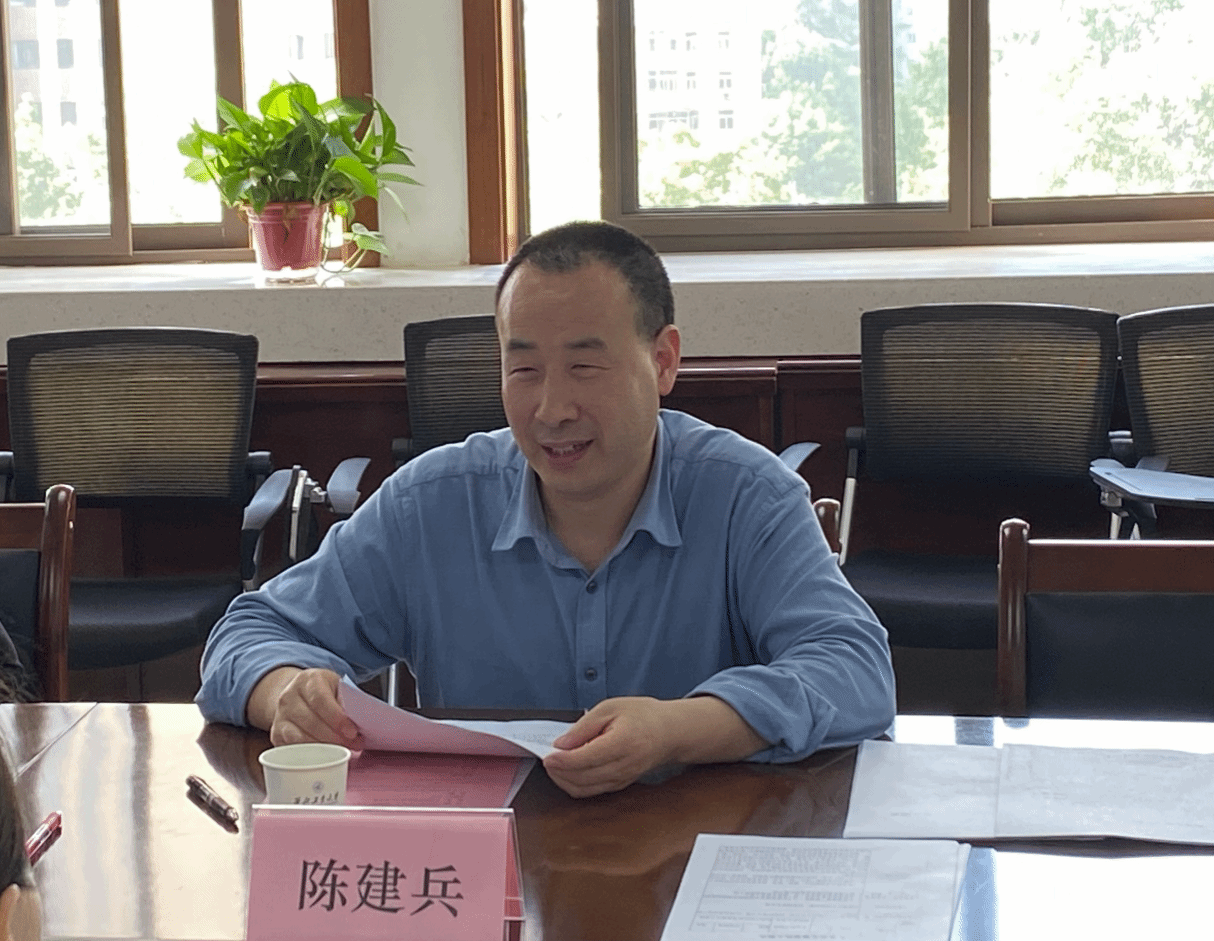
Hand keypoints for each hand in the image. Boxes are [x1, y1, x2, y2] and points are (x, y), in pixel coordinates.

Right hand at [249, 666, 363, 749]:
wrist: (296, 693)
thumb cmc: (323, 692)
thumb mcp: (336, 687)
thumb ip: (346, 701)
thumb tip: (359, 722)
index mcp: (308, 680)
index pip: (320, 700)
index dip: (337, 718)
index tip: (352, 732)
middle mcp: (289, 696)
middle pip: (311, 721)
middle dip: (335, 737)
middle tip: (353, 745)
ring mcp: (280, 716)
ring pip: (300, 737)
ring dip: (323, 749)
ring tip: (341, 752)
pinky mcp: (276, 733)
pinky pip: (293, 748)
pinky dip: (310, 755)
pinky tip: (325, 757)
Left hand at [542, 697, 678, 797]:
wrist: (670, 732)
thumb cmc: (643, 715)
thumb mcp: (611, 707)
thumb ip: (584, 725)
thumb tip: (561, 744)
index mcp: (623, 742)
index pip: (586, 758)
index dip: (562, 760)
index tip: (548, 755)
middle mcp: (624, 766)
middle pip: (582, 778)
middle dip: (559, 772)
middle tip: (547, 759)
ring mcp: (623, 779)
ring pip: (585, 789)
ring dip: (564, 780)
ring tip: (554, 765)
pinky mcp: (620, 785)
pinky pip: (592, 791)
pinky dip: (575, 785)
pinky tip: (567, 773)